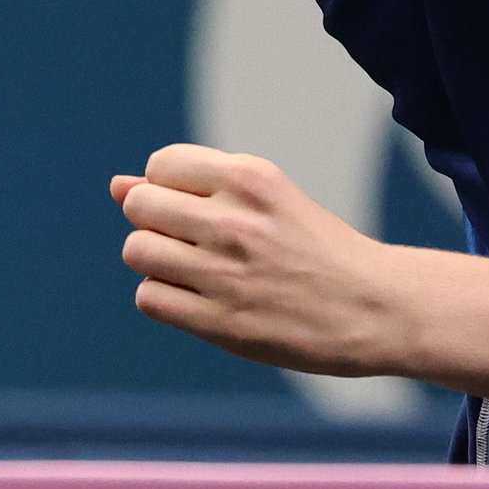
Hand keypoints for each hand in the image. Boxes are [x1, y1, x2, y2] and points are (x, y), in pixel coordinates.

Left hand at [110, 143, 424, 382]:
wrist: (373, 308)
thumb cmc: (314, 248)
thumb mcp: (266, 199)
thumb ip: (192, 187)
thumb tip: (116, 185)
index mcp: (251, 178)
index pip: (161, 166)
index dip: (170, 188)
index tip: (200, 210)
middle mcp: (235, 220)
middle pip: (140, 205)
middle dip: (154, 221)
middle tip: (193, 242)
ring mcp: (226, 273)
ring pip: (137, 250)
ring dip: (155, 260)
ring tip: (193, 271)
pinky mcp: (221, 322)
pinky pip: (149, 297)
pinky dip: (162, 297)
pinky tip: (196, 298)